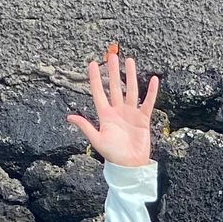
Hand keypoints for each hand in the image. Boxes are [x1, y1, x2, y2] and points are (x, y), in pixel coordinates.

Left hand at [65, 44, 158, 169]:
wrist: (130, 166)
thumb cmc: (113, 155)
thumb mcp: (97, 140)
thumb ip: (85, 127)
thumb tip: (69, 117)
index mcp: (105, 115)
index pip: (99, 92)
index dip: (95, 78)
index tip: (92, 63)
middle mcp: (117, 111)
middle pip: (115, 86)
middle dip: (113, 71)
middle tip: (112, 55)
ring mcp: (131, 114)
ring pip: (131, 90)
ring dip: (130, 75)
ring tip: (130, 61)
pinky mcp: (143, 119)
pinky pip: (147, 102)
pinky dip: (151, 92)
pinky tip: (153, 80)